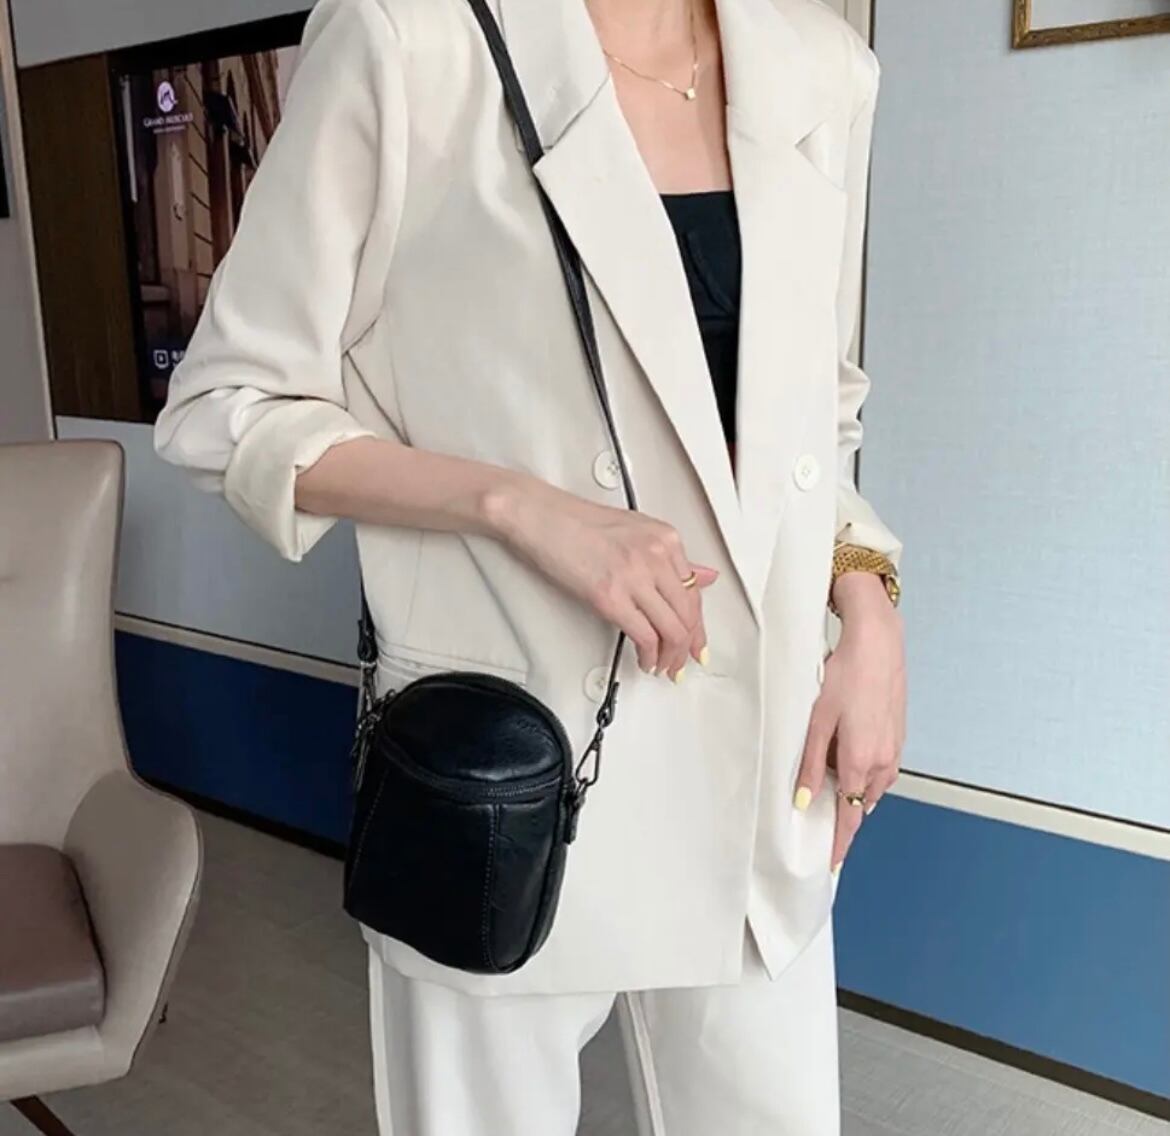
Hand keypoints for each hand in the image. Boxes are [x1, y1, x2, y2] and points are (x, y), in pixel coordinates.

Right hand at [485, 476, 716, 679]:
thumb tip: (702, 577)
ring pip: (672, 629)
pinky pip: (645, 636)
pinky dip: (650, 656)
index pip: (695, 590)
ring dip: (671, 656)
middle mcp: (656, 555)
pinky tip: (646, 660)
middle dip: (688, 645)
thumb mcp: (634, 531)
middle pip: (688, 613)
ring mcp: (635, 575)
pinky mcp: (610, 596)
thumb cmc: (575, 522)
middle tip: (682, 661)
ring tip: (664, 666)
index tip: (696, 640)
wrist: (540, 516)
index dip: (698, 623)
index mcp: (665, 538)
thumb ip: (668, 558)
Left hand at [794, 578, 905, 873]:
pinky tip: (848, 761)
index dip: (839, 843)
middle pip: (862, 804)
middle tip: (821, 827)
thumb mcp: (817, 719)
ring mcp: (894, 748)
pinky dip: (864, 773)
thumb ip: (810, 764)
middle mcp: (882, 762)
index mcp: (860, 762)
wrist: (879, 642)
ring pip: (872, 786)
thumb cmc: (845, 674)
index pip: (850, 817)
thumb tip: (804, 802)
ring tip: (831, 793)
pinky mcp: (898, 734)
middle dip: (845, 817)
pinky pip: (880, 767)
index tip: (830, 864)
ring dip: (854, 793)